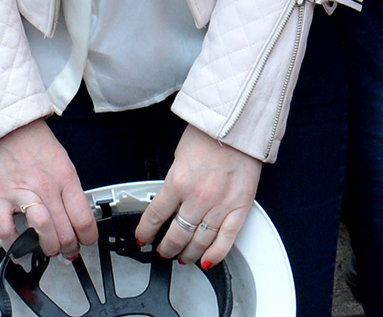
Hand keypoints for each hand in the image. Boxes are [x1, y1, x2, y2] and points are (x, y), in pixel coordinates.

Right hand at [0, 118, 97, 260]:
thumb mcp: (62, 161)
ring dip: (48, 247)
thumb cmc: (33, 140)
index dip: (88, 238)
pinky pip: (6, 229)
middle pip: (65, 231)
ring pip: (43, 232)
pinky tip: (18, 244)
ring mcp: (21, 193)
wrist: (5, 124)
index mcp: (65, 177)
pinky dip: (13, 242)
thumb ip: (68, 188)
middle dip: (69, 248)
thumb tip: (74, 215)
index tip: (85, 241)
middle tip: (67, 249)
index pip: (84, 219)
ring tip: (47, 248)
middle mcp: (46, 187)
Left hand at [136, 126, 263, 267]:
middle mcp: (198, 197)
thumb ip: (175, 182)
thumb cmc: (208, 133)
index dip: (146, 231)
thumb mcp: (179, 156)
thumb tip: (170, 202)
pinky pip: (227, 239)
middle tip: (163, 251)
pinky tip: (207, 259)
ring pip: (200, 241)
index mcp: (178, 181)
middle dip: (166, 247)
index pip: (155, 216)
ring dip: (188, 254)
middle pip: (177, 235)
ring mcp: (220, 205)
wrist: (236, 123)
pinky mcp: (240, 207)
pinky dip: (216, 254)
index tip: (142, 238)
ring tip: (183, 257)